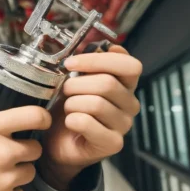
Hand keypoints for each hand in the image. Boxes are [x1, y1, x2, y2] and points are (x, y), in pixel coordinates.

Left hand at [40, 46, 142, 190]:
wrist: (59, 142)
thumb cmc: (70, 109)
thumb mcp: (76, 80)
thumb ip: (87, 64)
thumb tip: (94, 46)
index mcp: (125, 84)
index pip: (130, 65)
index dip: (99, 60)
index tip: (72, 62)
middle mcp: (130, 104)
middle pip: (108, 83)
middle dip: (77, 84)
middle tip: (64, 90)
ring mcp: (124, 125)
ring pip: (96, 103)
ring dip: (72, 103)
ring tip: (68, 108)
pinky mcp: (112, 143)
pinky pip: (88, 123)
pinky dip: (72, 120)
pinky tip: (70, 122)